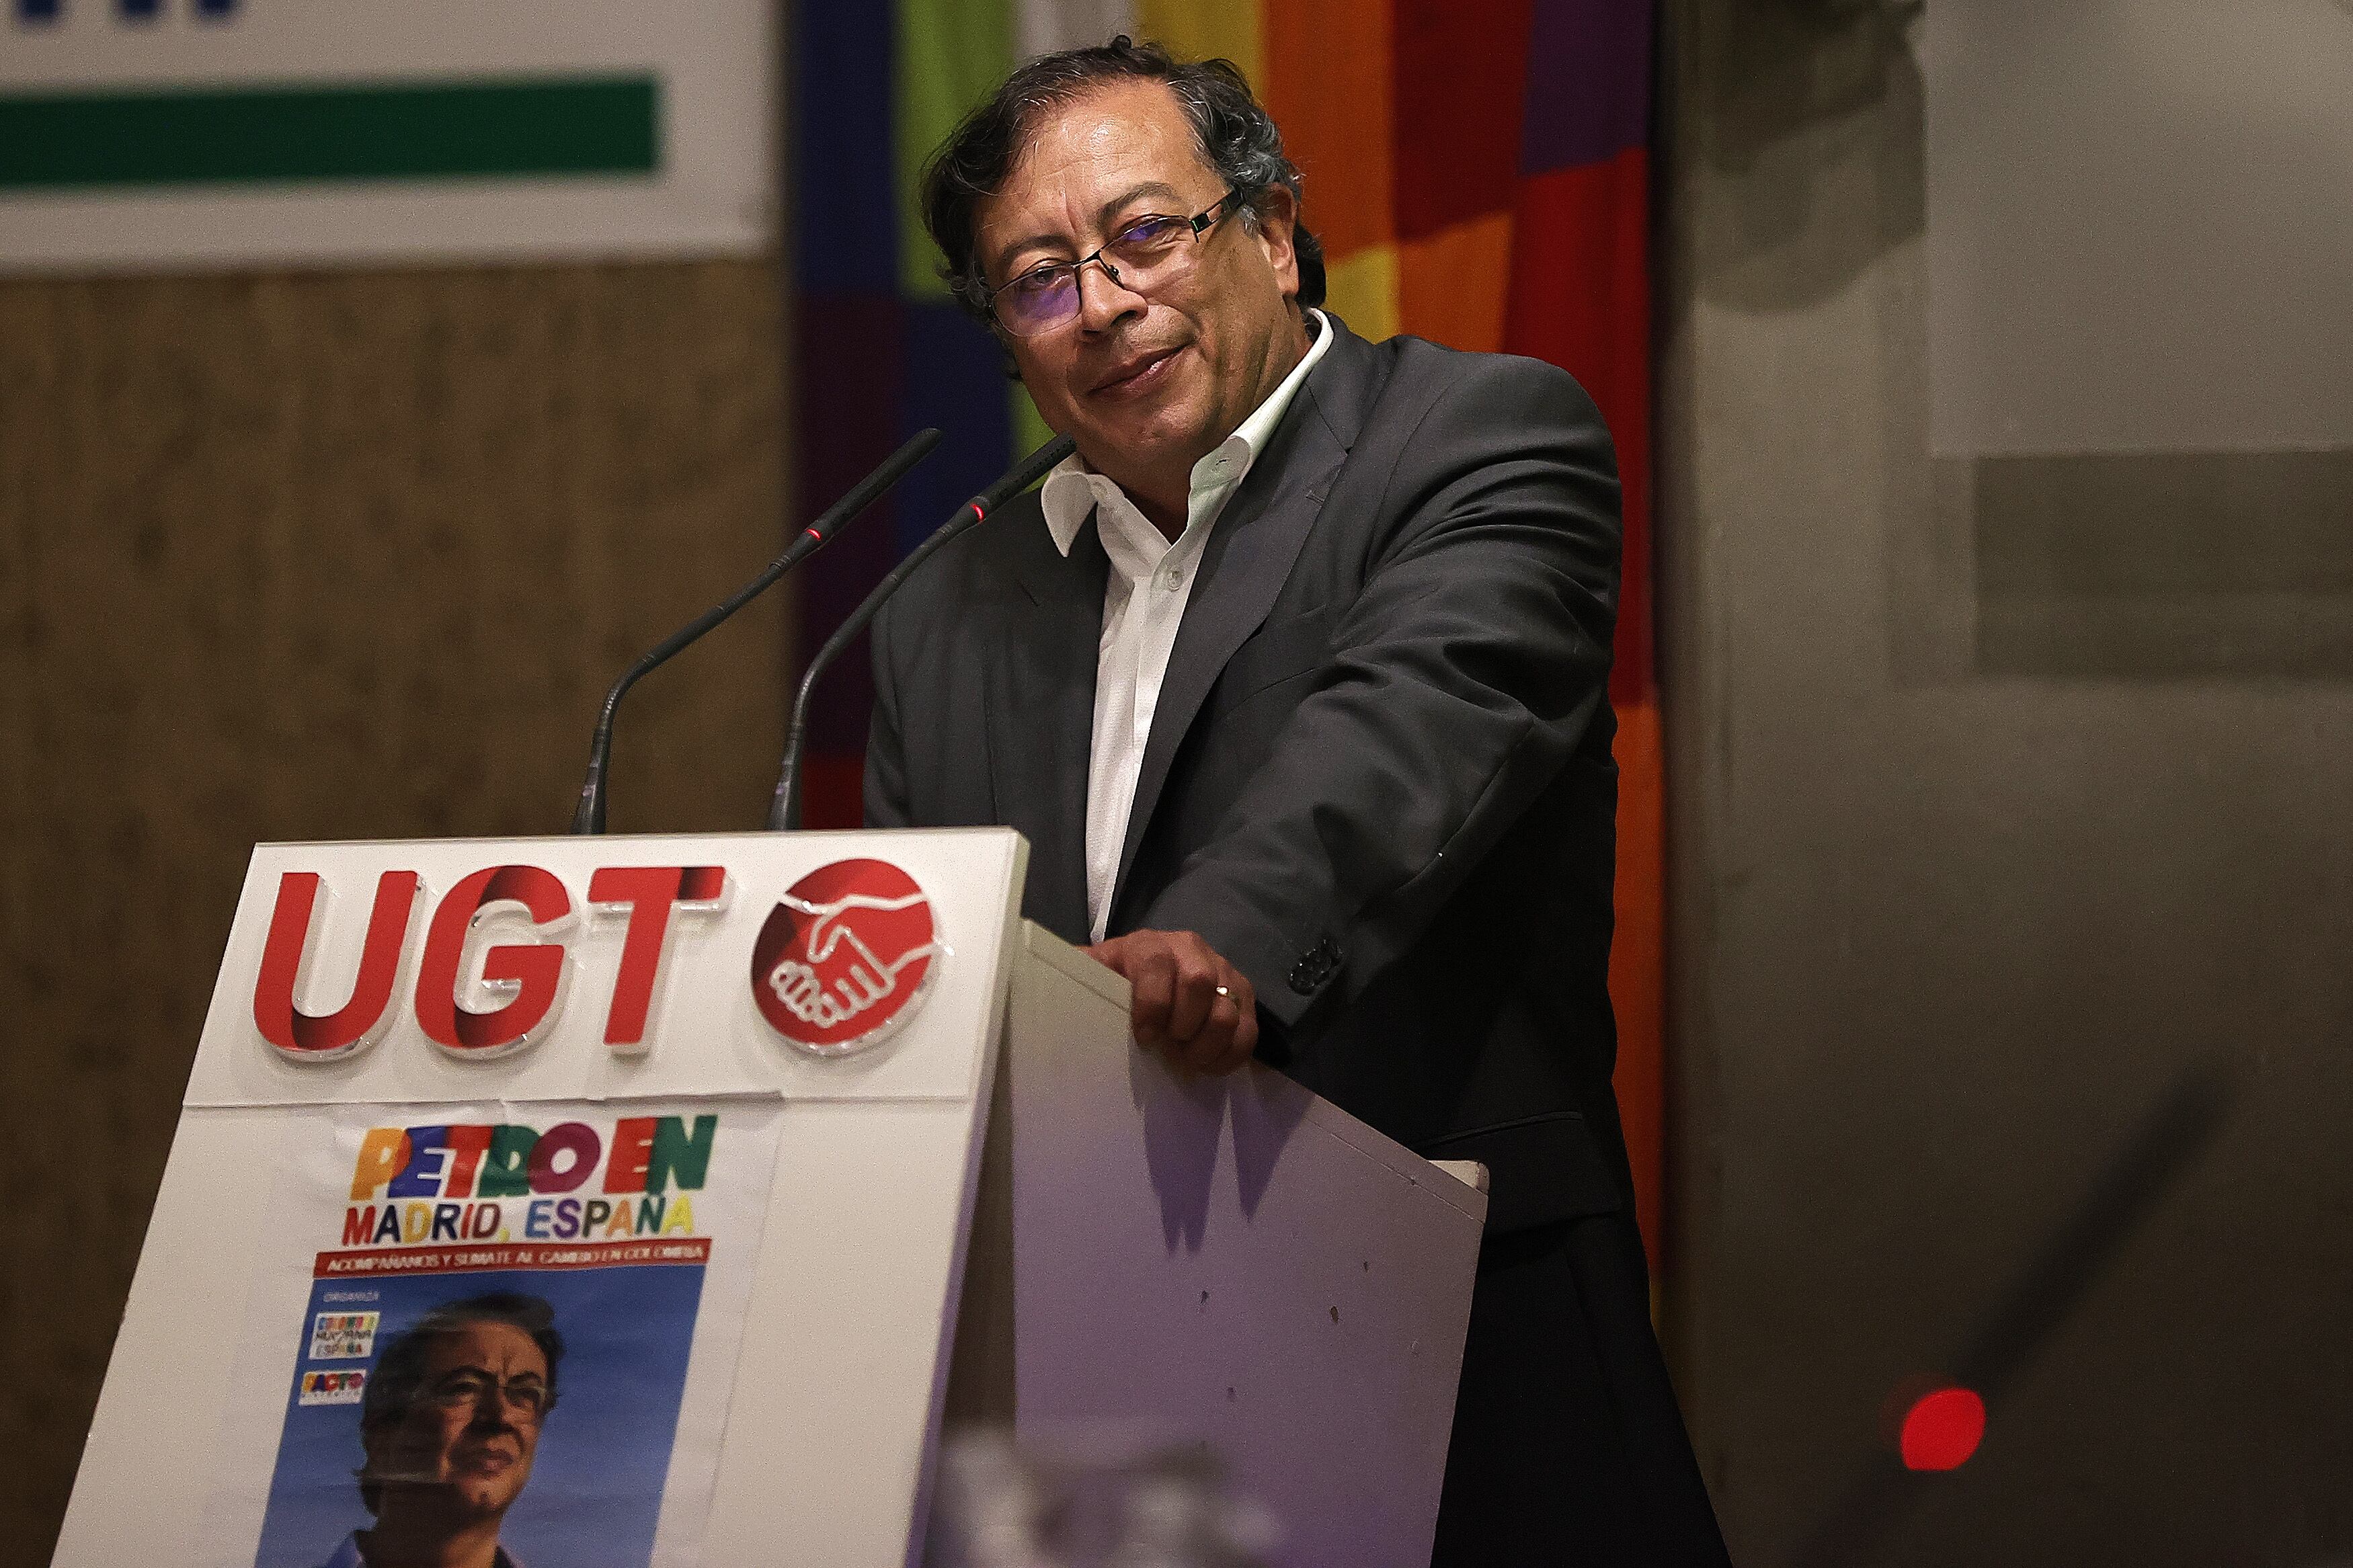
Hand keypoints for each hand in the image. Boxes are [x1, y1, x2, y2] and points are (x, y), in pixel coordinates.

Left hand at [1082, 929, 1258, 1075]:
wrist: (1151, 972)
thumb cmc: (1116, 981)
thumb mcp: (1092, 973)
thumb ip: (1075, 972)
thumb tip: (1040, 975)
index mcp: (1149, 944)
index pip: (1157, 965)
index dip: (1152, 1004)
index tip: (1144, 1037)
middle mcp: (1191, 949)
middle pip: (1200, 983)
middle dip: (1183, 1026)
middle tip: (1169, 1048)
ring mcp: (1222, 969)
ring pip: (1228, 1010)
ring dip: (1206, 1046)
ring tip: (1185, 1058)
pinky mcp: (1242, 993)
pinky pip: (1249, 1028)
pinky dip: (1230, 1055)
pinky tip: (1207, 1064)